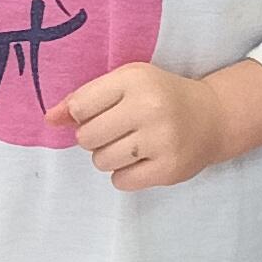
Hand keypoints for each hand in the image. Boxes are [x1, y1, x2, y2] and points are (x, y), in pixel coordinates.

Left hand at [52, 62, 229, 189]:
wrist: (213, 117)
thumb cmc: (160, 97)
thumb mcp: (125, 84)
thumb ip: (83, 98)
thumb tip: (49, 119)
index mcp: (135, 80)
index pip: (80, 108)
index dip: (83, 116)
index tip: (100, 114)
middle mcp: (149, 107)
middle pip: (86, 138)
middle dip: (93, 139)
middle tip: (116, 132)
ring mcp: (161, 139)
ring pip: (101, 162)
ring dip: (108, 158)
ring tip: (128, 146)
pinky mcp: (169, 168)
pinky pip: (121, 181)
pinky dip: (124, 175)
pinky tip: (140, 161)